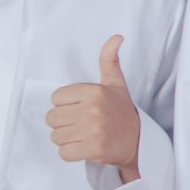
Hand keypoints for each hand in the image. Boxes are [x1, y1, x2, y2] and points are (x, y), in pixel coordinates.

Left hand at [49, 34, 142, 181]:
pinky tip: (83, 147)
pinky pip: (63, 152)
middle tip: (80, 123)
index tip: (80, 108)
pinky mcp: (92, 149)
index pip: (56, 98)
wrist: (138, 141)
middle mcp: (92, 110)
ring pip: (56, 136)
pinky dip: (70, 152)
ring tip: (82, 135)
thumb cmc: (121, 111)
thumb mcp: (116, 84)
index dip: (65, 104)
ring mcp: (92, 130)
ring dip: (66, 138)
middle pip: (52, 117)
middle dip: (63, 122)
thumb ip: (109, 60)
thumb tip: (116, 37)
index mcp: (94, 92)